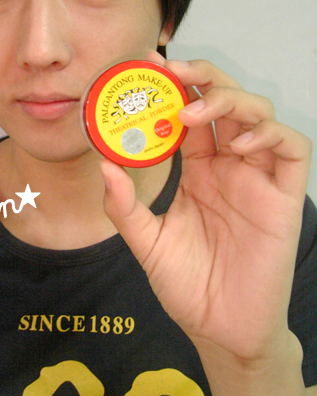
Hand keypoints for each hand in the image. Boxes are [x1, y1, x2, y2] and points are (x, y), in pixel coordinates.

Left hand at [100, 52, 311, 361]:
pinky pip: (291, 148)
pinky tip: (237, 143)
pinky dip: (269, 133)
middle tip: (168, 71)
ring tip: (193, 111)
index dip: (172, 86)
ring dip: (228, 99)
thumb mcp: (147, 241)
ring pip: (258, 113)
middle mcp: (228, 165)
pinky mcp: (284, 196)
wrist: (221, 328)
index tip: (144, 66)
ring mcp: (258, 177)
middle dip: (200, 76)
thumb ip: (125, 205)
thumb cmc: (187, 284)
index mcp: (197, 169)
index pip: (188, 113)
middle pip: (223, 100)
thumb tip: (103, 164)